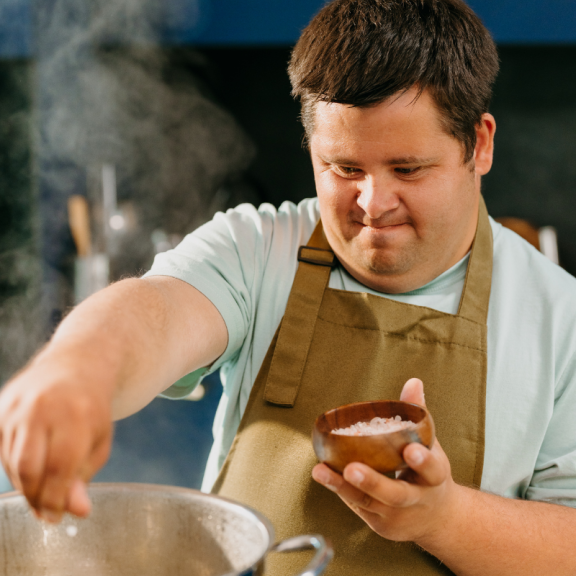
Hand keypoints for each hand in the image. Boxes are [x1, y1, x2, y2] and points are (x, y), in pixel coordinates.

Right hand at [0, 351, 112, 522]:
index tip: (54, 517)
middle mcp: (43, 408)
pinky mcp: (0, 407)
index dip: (54, 499)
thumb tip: (77, 511)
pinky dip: (11, 466)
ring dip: (24, 483)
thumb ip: (84, 475)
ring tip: (42, 487)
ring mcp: (18, 405)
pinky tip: (30, 466)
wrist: (74, 367)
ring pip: (10, 462)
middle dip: (35, 496)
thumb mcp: (99, 441)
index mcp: (77, 415)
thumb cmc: (90, 410)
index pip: (59, 468)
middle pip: (28, 468)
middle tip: (45, 510)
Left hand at [312, 378, 460, 543]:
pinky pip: (356, 505)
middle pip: (395, 494)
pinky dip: (339, 489)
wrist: (438, 518)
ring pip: (368, 502)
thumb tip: (413, 382)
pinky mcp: (379, 523)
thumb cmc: (428, 473)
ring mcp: (396, 515)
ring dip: (342, 487)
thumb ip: (417, 414)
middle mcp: (416, 500)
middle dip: (373, 482)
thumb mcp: (430, 445)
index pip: (432, 469)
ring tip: (321, 472)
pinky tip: (322, 474)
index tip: (410, 451)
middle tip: (352, 469)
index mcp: (434, 478)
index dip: (422, 461)